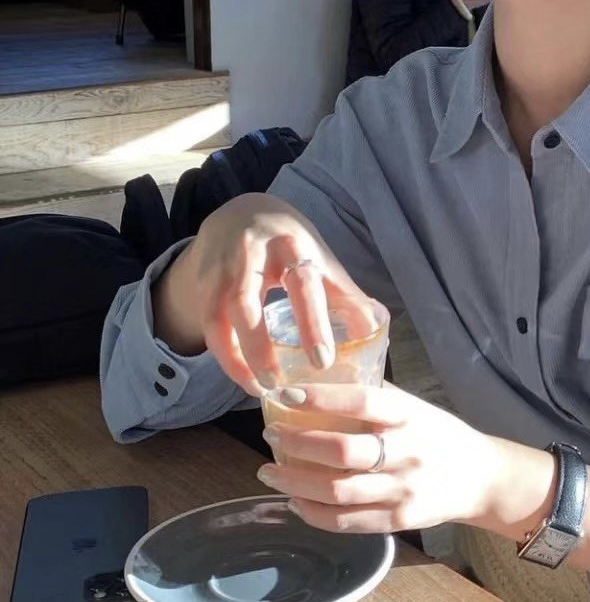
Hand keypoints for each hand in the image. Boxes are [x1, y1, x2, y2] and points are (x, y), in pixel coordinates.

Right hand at [170, 193, 380, 395]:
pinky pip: (208, 324)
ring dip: (235, 357)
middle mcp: (248, 253)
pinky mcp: (203, 284)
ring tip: (260, 389)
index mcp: (290, 245)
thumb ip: (345, 294)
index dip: (311, 324)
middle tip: (279, 384)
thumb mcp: (320, 259)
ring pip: (218, 316)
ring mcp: (220, 269)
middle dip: (259, 346)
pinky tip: (242, 376)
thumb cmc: (291, 243)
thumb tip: (375, 329)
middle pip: (246, 301)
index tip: (322, 361)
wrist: (242, 212)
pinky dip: (224, 354)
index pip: (301, 283)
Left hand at [255, 381, 506, 533]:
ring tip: (270, 472)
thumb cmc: (439, 435)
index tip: (286, 394)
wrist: (481, 478)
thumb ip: (376, 396)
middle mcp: (407, 453)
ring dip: (294, 482)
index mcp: (410, 417)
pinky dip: (313, 513)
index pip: (362, 402)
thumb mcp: (416, 407)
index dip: (321, 398)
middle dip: (297, 443)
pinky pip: (346, 522)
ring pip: (337, 492)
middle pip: (342, 452)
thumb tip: (322, 379)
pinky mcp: (398, 522)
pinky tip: (296, 500)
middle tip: (270, 435)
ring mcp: (402, 491)